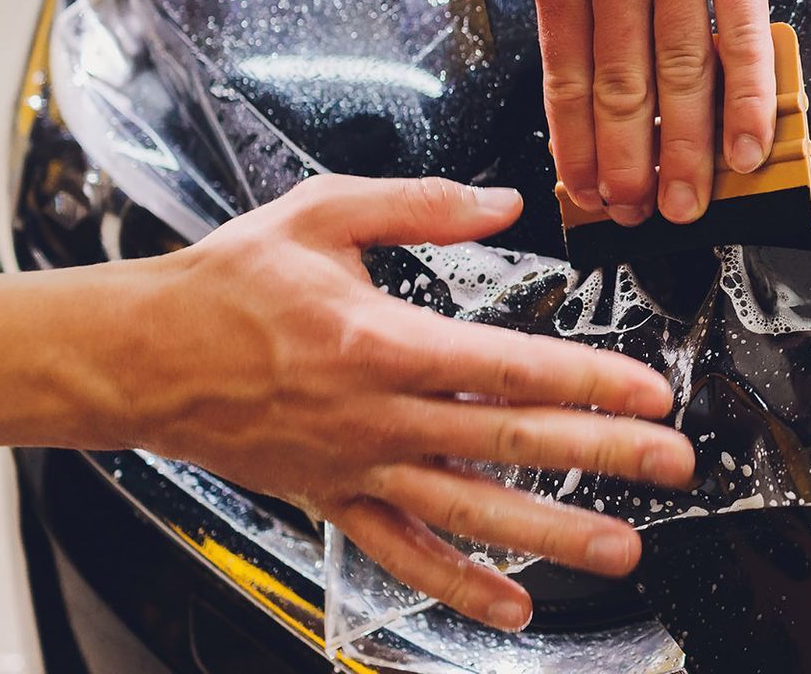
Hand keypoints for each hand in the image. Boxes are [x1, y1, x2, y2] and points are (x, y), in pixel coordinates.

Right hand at [126, 175, 694, 631]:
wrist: (137, 355)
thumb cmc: (227, 283)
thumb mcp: (322, 212)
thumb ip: (421, 205)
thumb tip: (505, 202)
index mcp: (383, 342)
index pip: (512, 368)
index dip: (590, 380)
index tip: (651, 391)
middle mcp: (378, 416)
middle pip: (512, 442)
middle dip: (604, 455)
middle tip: (673, 466)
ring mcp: (357, 467)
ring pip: (471, 510)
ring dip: (552, 533)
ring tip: (622, 548)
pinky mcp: (333, 499)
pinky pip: (404, 553)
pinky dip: (459, 586)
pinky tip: (512, 608)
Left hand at [530, 0, 775, 226]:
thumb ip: (575, 9)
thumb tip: (586, 111)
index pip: (565, 80)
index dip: (578, 150)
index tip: (589, 200)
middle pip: (622, 86)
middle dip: (630, 164)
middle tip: (639, 217)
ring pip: (684, 70)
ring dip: (687, 148)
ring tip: (690, 201)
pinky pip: (744, 32)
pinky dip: (748, 97)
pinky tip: (747, 143)